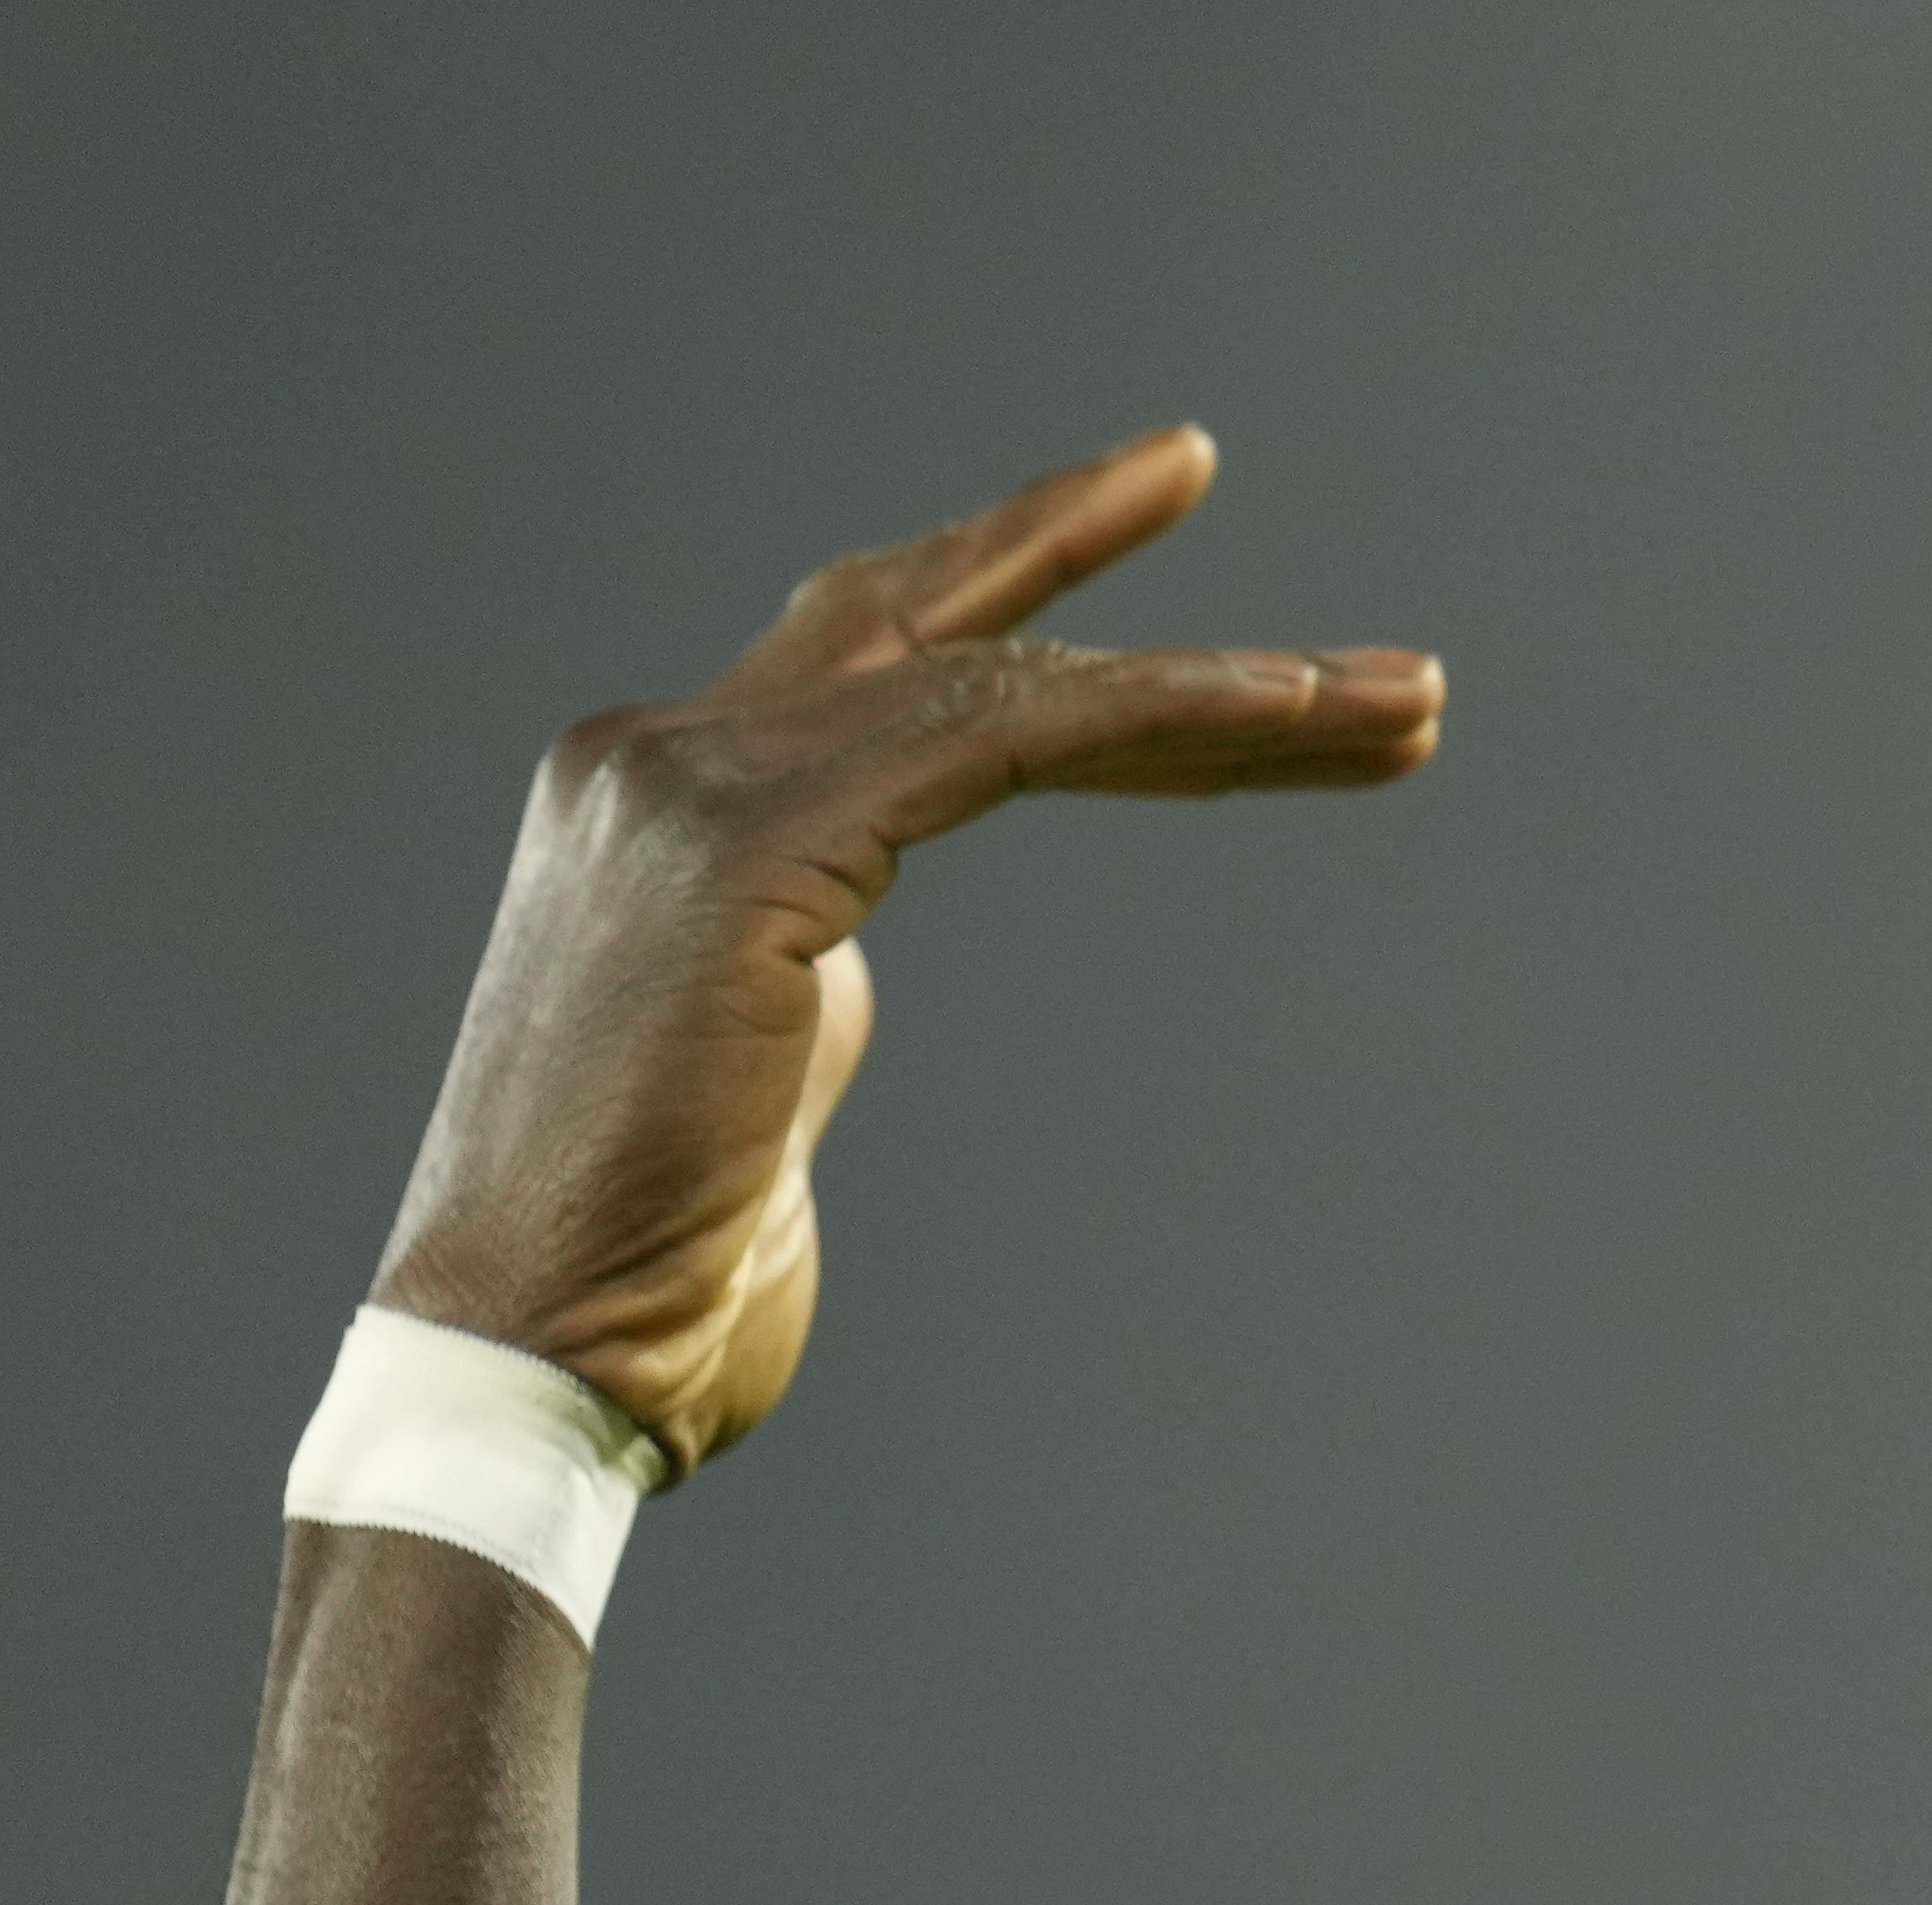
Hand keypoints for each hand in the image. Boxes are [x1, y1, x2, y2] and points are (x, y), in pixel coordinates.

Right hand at [364, 428, 1437, 1474]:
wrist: (531, 1367)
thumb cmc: (652, 1299)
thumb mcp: (748, 1106)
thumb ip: (797, 1006)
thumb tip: (837, 991)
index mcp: (667, 820)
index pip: (872, 671)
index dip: (1021, 616)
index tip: (1197, 638)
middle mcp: (661, 762)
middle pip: (925, 618)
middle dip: (1092, 554)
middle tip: (1240, 510)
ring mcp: (686, 784)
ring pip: (1002, 678)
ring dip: (1227, 691)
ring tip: (1400, 700)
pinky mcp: (743, 843)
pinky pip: (1000, 734)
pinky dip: (1159, 716)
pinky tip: (1291, 716)